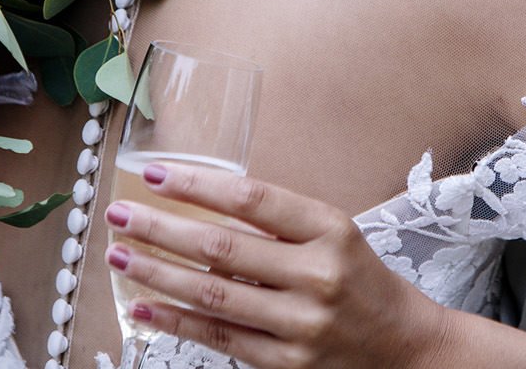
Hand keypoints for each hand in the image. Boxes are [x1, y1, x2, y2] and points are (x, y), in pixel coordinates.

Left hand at [103, 163, 453, 368]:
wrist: (406, 346)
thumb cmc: (361, 279)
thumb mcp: (334, 234)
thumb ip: (277, 223)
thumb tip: (198, 207)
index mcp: (330, 230)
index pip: (252, 201)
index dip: (199, 186)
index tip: (155, 175)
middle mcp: (317, 275)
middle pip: (223, 248)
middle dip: (161, 229)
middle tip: (119, 214)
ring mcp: (301, 324)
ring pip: (213, 295)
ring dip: (157, 274)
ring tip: (119, 255)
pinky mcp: (287, 363)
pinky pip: (220, 337)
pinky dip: (176, 321)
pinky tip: (143, 306)